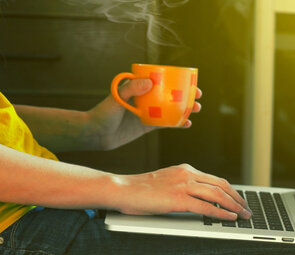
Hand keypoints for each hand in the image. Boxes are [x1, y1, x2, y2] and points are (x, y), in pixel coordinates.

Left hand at [87, 79, 202, 149]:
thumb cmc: (103, 113)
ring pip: (171, 108)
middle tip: (198, 95)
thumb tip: (149, 82)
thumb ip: (131, 89)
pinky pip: (166, 123)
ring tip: (196, 109)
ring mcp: (148, 112)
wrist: (96, 134)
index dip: (177, 79)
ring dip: (185, 108)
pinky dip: (177, 123)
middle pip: (170, 94)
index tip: (188, 80)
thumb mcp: (116, 99)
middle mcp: (146, 98)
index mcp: (139, 87)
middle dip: (186, 93)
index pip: (161, 79)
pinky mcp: (148, 126)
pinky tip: (187, 124)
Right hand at [111, 164, 251, 219]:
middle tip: (247, 209)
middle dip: (237, 198)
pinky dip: (220, 213)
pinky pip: (206, 207)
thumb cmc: (140, 190)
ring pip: (217, 194)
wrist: (121, 189)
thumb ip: (183, 187)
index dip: (231, 191)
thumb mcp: (166, 183)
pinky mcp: (178, 199)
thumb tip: (200, 200)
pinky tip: (229, 218)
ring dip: (234, 206)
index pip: (215, 179)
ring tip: (243, 215)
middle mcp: (187, 174)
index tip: (239, 200)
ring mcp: (183, 186)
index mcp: (185, 170)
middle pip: (222, 185)